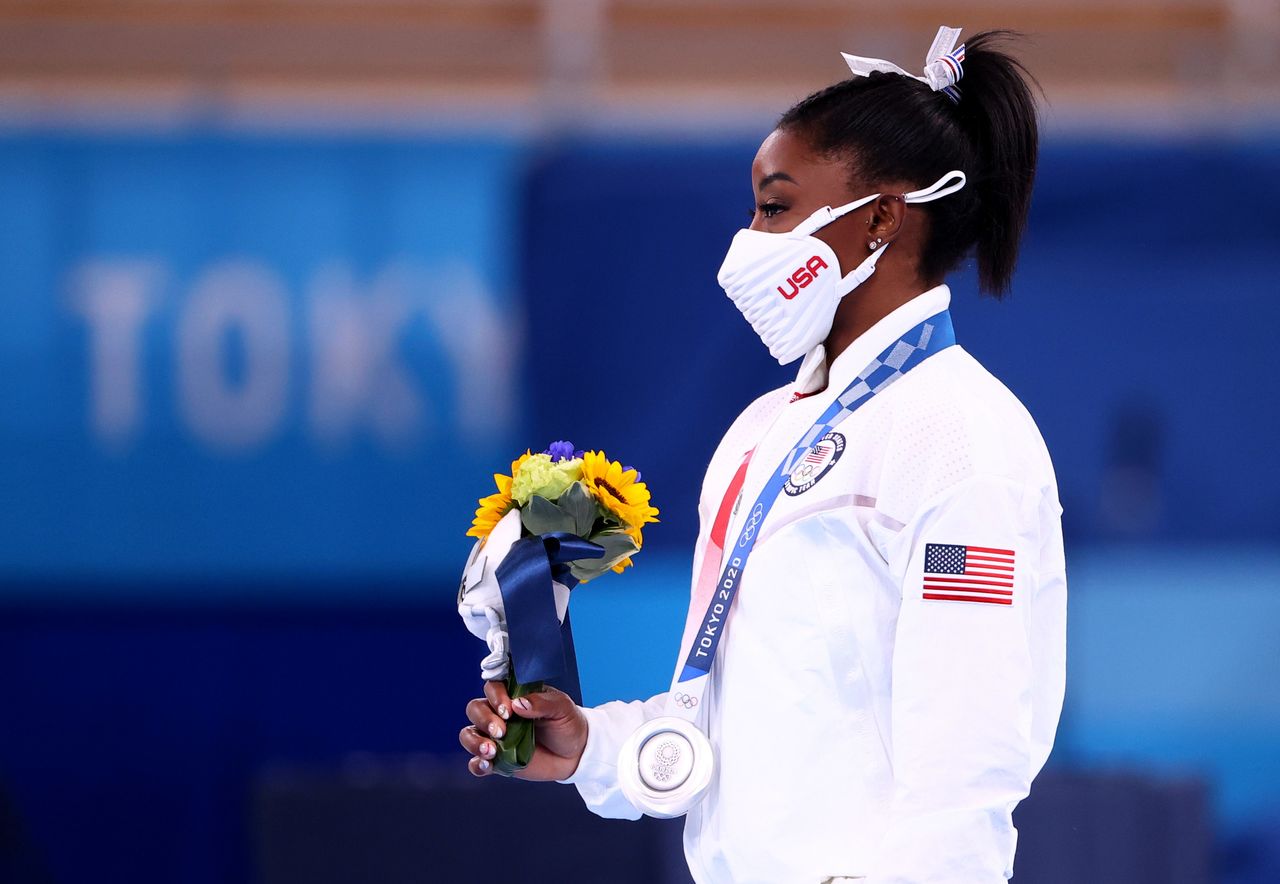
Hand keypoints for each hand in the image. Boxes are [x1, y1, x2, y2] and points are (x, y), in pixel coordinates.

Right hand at [458, 679, 587, 780]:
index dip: (496, 697)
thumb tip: (518, 704)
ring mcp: (496, 738)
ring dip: (474, 742)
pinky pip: (477, 762)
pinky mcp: (497, 761)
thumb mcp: (561, 708)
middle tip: (501, 732)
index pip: (493, 688)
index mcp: (514, 695)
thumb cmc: (567, 723)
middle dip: (484, 720)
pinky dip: (477, 764)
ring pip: (469, 734)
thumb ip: (541, 703)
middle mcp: (499, 714)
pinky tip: (487, 765)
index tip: (508, 710)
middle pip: (475, 709)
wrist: (575, 753)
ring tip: (490, 751)